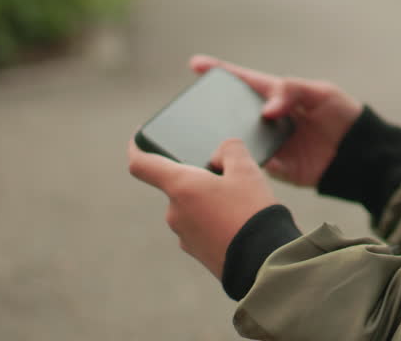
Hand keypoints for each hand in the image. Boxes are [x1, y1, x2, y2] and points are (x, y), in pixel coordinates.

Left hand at [127, 136, 278, 277]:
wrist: (263, 263)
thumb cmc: (252, 212)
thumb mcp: (247, 169)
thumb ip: (230, 149)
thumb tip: (219, 156)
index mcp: (180, 187)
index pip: (141, 164)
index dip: (136, 146)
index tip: (138, 138)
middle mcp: (174, 212)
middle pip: (180, 185)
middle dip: (202, 178)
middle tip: (234, 178)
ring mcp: (184, 235)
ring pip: (193, 206)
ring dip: (211, 200)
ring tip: (244, 204)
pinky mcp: (197, 252)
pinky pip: (202, 227)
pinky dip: (216, 221)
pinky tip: (241, 223)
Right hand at [189, 55, 362, 187]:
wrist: (360, 154)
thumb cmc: (343, 115)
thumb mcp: (321, 93)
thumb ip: (292, 91)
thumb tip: (266, 110)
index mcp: (278, 96)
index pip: (244, 80)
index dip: (220, 71)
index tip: (196, 64)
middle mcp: (268, 120)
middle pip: (233, 112)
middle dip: (213, 109)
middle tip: (193, 107)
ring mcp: (270, 143)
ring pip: (238, 140)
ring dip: (224, 138)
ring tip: (205, 136)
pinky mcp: (276, 168)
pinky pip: (253, 165)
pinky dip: (242, 163)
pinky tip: (230, 162)